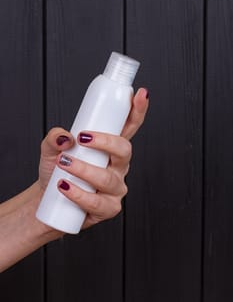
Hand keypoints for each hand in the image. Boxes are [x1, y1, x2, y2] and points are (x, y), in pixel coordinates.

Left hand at [37, 87, 148, 229]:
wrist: (48, 201)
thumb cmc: (57, 172)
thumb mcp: (52, 149)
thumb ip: (55, 137)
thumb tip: (65, 137)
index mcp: (110, 148)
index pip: (129, 126)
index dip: (138, 110)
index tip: (140, 94)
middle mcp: (117, 166)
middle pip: (125, 150)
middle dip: (105, 141)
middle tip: (82, 137)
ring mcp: (115, 188)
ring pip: (107, 177)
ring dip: (84, 169)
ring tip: (64, 163)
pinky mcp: (108, 208)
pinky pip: (98, 201)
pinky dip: (79, 193)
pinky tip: (65, 186)